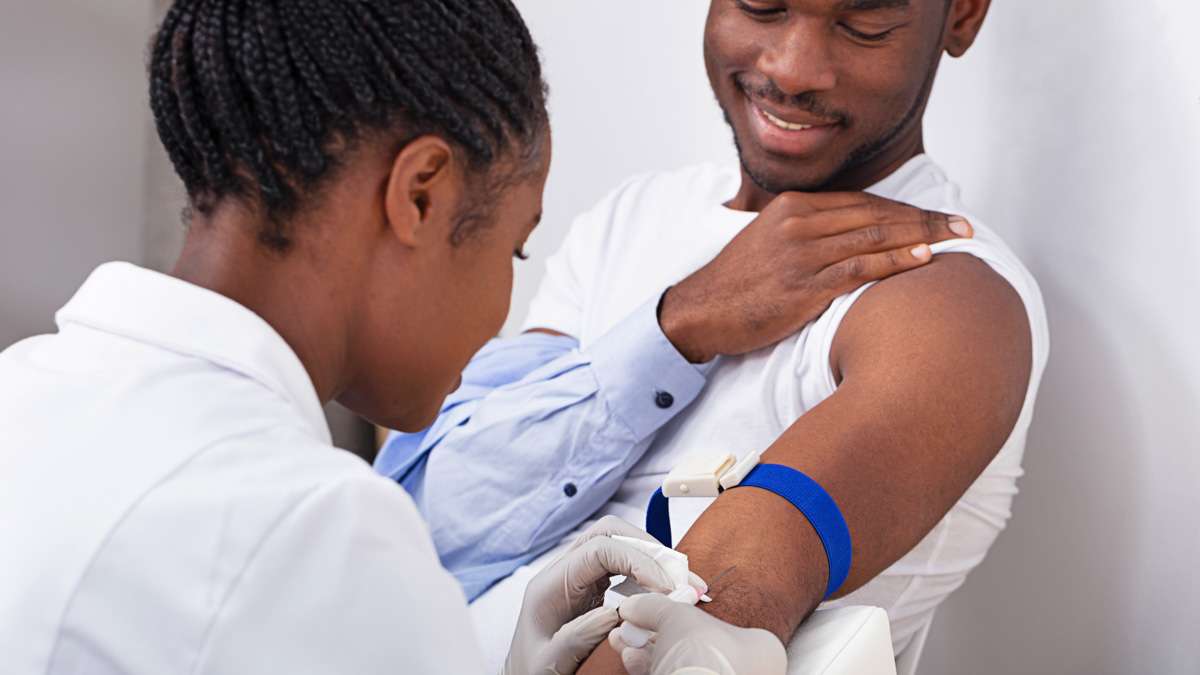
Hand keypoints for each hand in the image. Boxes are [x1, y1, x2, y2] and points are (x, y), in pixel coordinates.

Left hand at [503, 517, 678, 674]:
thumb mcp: (546, 665)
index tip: (664, 589)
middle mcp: (563, 572)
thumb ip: (574, 640)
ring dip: (654, 559)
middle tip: (681, 581)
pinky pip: (623, 566)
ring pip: (620, 544)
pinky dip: (650, 574)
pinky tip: (668, 593)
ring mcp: (578, 576)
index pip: (598, 548)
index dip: (637, 561)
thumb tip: (612, 614)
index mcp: (549, 585)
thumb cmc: (530, 672)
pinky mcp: (591, 587)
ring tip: (684, 586)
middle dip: (650, 550)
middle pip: (610, 533)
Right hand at [608, 592, 786, 674]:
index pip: (720, 622)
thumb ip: (656, 607)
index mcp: (759, 649)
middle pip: (694, 644)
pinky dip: (650, 669)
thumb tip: (634, 605)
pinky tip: (630, 658)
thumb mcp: (678, 618)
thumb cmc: (705, 658)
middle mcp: (747, 671)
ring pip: (681, 665)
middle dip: (656, 632)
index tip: (655, 609)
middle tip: (634, 623)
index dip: (683, 613)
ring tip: (622, 639)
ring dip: (647, 650)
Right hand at [659, 191, 972, 361]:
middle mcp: (798, 223)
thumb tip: (845, 238)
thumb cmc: (736, 285)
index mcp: (791, 207)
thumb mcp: (767, 242)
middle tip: (963, 224)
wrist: (700, 312)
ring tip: (957, 238)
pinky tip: (923, 257)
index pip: (861, 202)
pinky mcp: (802, 286)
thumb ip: (805, 233)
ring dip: (921, 235)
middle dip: (924, 218)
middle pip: (874, 214)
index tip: (935, 216)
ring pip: (873, 237)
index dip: (903, 209)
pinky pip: (859, 268)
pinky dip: (895, 261)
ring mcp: (801, 254)